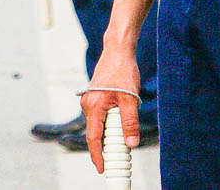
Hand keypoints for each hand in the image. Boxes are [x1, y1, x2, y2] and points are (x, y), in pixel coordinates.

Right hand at [80, 47, 142, 173]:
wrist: (118, 51)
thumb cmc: (123, 71)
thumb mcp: (130, 99)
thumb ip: (130, 122)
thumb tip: (131, 142)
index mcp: (93, 106)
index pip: (94, 138)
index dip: (97, 155)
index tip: (102, 168)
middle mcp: (87, 104)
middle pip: (95, 132)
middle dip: (106, 145)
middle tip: (119, 154)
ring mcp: (89, 99)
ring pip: (99, 123)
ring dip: (109, 131)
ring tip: (123, 134)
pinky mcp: (94, 96)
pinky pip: (100, 115)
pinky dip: (108, 122)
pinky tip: (120, 118)